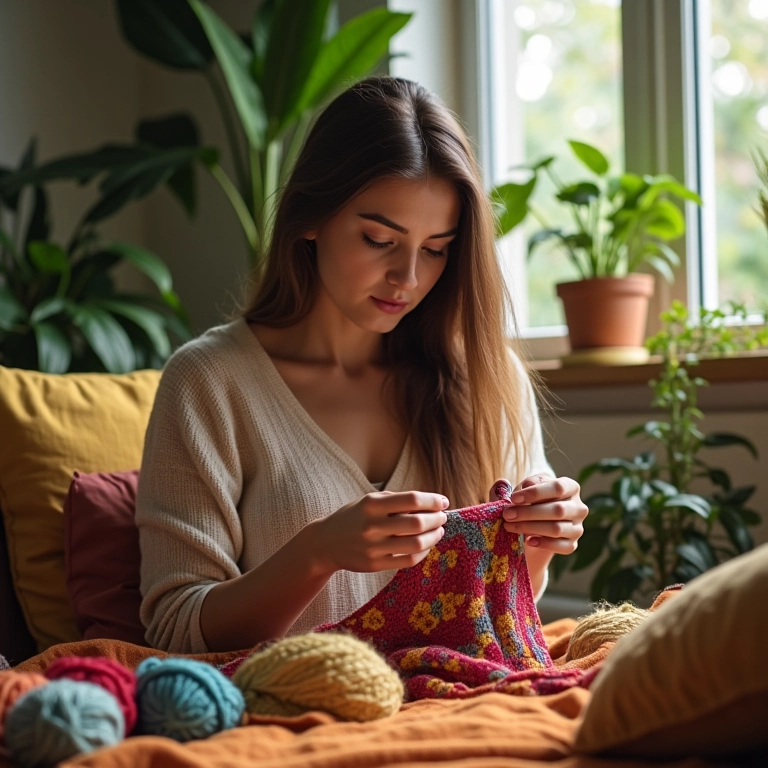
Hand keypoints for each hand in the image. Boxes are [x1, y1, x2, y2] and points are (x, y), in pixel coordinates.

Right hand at [310, 491, 448, 573]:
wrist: (325, 543)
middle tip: (442, 517)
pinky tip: (426, 546)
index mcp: (371, 504)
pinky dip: (423, 553)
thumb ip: (396, 500)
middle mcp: (372, 525)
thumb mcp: (369, 500)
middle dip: (436, 519)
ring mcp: (373, 547)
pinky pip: (407, 561)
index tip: (443, 502)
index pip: (411, 500)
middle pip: (416, 524)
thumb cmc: (354, 517)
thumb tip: (431, 504)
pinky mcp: (374, 565)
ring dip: (433, 537)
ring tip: (438, 531)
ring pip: (415, 544)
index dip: (432, 501)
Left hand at [492, 475, 587, 554]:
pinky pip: (561, 546)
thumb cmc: (526, 505)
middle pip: (558, 509)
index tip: (513, 498)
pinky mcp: (572, 545)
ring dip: (530, 527)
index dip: (535, 493)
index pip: (558, 487)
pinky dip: (543, 543)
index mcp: (570, 487)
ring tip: (509, 526)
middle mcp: (578, 507)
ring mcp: (577, 527)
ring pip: (557, 528)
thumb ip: (514, 488)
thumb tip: (509, 484)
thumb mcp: (521, 493)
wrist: (529, 533)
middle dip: (528, 512)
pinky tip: (528, 541)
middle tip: (507, 514)